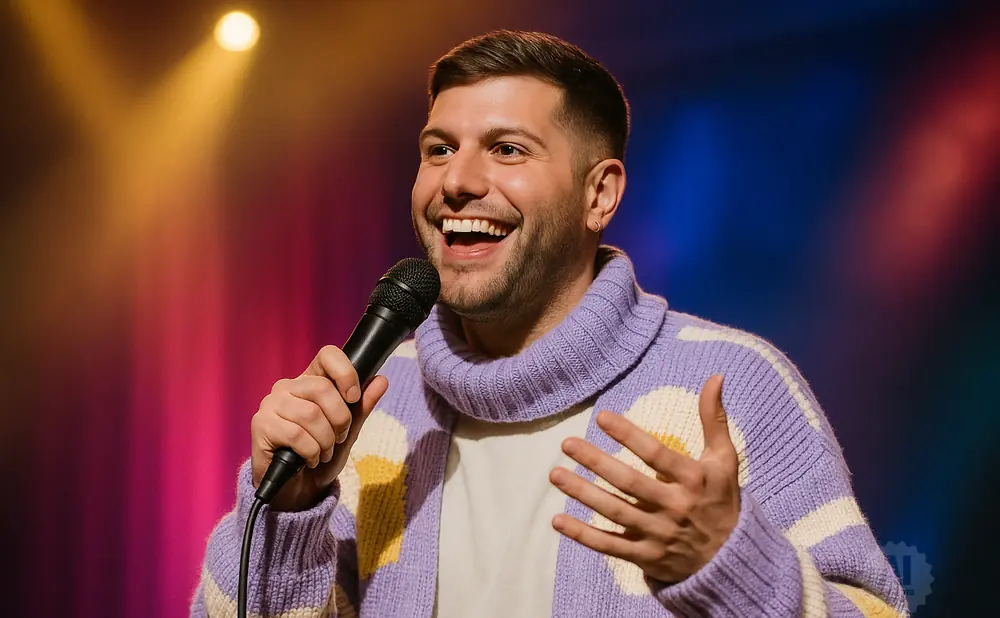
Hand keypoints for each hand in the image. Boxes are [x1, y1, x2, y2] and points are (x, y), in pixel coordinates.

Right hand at [250, 345, 388, 510]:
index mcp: (309, 381)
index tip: (354, 398)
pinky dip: (311, 452)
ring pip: (310, 414)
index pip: (328, 355)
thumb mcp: (348, 432)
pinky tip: (309, 459)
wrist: (298, 490)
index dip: (346, 374)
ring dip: (325, 440)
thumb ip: (361, 407)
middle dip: (340, 420)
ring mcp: (271, 404)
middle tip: (337, 439)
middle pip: (323, 388)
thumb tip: (381, 380)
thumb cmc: (321, 456)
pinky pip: (296, 434)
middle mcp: (287, 387)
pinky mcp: (261, 425)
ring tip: (323, 452)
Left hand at [550, 374, 739, 583]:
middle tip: (567, 443)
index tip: (601, 417)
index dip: (629, 435)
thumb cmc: (722, 500)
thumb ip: (714, 419)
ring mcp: (658, 534)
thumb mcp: (724, 460)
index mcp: (692, 479)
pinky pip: (610, 546)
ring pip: (614, 512)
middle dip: (596, 462)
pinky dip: (584, 535)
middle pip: (629, 483)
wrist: (732, 559)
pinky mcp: (646, 557)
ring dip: (583, 494)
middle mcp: (674, 506)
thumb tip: (715, 377)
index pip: (656, 454)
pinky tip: (558, 520)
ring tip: (555, 475)